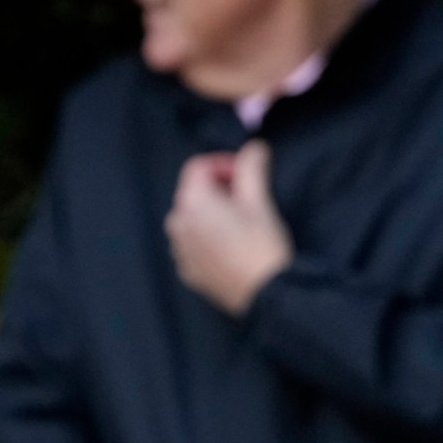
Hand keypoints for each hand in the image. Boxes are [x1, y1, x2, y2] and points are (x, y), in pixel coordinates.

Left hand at [166, 141, 292, 315]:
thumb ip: (252, 168)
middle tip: (248, 197)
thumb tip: (254, 147)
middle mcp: (177, 225)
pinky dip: (209, 235)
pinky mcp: (187, 270)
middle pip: (193, 192)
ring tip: (243, 223)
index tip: (246, 173)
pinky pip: (194, 242)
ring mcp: (179, 250)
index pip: (197, 167)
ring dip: (214, 212)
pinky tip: (234, 245)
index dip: (223, 163)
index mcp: (191, 203)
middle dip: (220, 188)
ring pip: (193, 218)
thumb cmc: (261, 245)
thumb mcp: (259, 201)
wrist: (265, 295)